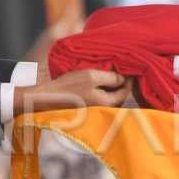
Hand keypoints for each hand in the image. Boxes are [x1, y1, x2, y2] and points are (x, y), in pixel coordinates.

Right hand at [13, 69, 130, 114]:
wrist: (48, 97)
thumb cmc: (69, 86)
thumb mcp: (91, 76)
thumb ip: (111, 77)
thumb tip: (124, 78)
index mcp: (107, 103)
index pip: (126, 92)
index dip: (129, 80)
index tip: (129, 68)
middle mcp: (103, 109)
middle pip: (120, 96)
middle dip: (122, 83)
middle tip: (122, 69)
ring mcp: (95, 109)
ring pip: (110, 97)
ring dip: (113, 86)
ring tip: (111, 73)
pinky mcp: (88, 107)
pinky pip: (101, 98)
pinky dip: (104, 89)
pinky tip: (100, 81)